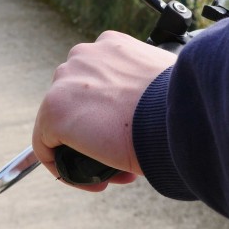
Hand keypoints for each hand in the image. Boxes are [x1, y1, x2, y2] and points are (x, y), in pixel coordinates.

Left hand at [32, 30, 174, 189]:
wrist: (180, 116)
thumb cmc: (182, 104)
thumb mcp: (165, 84)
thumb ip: (145, 88)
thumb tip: (145, 111)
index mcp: (111, 46)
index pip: (97, 81)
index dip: (111, 114)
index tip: (131, 134)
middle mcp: (85, 56)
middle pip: (78, 102)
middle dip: (98, 131)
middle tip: (124, 155)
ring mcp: (66, 81)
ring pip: (62, 125)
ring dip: (84, 150)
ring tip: (114, 171)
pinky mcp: (54, 112)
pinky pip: (47, 147)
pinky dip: (66, 169)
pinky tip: (96, 182)